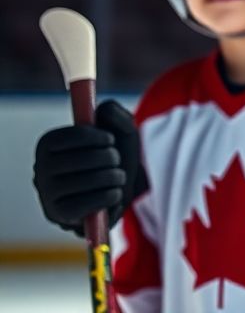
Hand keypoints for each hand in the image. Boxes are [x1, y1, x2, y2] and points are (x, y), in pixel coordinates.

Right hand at [33, 100, 145, 234]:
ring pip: (90, 181)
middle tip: (116, 161)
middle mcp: (40, 168)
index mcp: (48, 144)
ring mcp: (47, 194)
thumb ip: (114, 113)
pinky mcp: (59, 215)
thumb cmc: (115, 156)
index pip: (69, 137)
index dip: (97, 137)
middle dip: (111, 157)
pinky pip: (90, 204)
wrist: (118, 191)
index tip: (110, 139)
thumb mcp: (120, 129)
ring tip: (118, 177)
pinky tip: (114, 194)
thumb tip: (100, 112)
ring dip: (116, 177)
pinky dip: (111, 196)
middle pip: (83, 159)